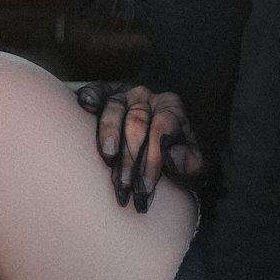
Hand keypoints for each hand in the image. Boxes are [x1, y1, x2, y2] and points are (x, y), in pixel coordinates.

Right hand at [76, 82, 202, 211]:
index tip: (146, 188)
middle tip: (125, 187)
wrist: (166, 132)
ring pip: (115, 109)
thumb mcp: (193, 159)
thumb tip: (172, 158)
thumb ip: (190, 162)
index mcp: (172, 107)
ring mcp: (125, 95)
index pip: (161, 130)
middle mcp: (147, 98)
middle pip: (136, 124)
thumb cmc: (177, 150)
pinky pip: (98, 92)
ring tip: (108, 157)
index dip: (153, 161)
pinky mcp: (107, 95)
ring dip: (109, 134)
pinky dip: (91, 96)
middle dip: (129, 159)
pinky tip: (86, 105)